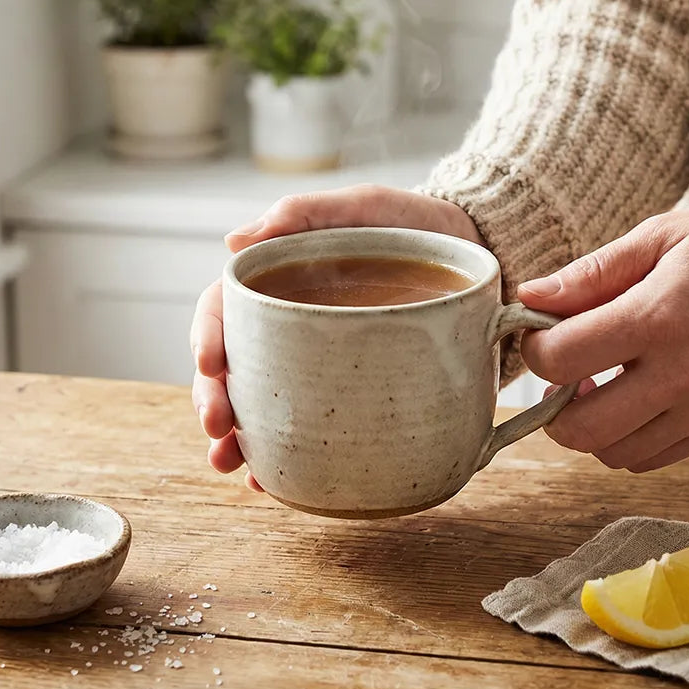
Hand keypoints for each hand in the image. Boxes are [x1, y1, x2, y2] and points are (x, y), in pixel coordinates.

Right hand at [190, 185, 479, 489]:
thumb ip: (307, 214)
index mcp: (281, 281)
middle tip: (216, 427)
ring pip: (260, 404)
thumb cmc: (415, 226)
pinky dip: (283, 458)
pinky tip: (270, 479)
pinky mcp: (351, 395)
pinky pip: (309, 431)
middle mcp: (291, 328)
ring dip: (236, 438)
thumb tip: (234, 241)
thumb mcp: (365, 209)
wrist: (480, 256)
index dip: (207, 335)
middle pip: (232, 366)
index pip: (225, 308)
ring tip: (231, 463)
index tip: (210, 363)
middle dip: (214, 399)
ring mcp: (319, 365)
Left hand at [517, 205, 688, 471]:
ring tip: (595, 386)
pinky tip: (630, 400)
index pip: (562, 357)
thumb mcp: (661, 238)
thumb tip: (530, 298)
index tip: (542, 331)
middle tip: (561, 374)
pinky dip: (625, 439)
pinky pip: (650, 459)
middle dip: (551, 407)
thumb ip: (592, 272)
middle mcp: (683, 374)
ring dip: (589, 426)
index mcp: (660, 317)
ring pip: (614, 453)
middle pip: (581, 427)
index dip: (535, 348)